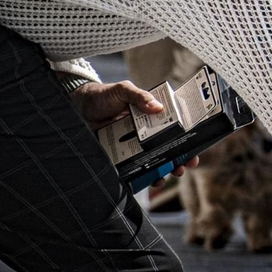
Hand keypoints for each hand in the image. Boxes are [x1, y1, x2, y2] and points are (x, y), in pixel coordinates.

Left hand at [70, 80, 199, 176]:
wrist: (76, 108)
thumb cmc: (102, 96)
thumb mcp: (123, 90)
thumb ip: (139, 96)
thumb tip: (158, 107)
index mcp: (152, 115)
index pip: (176, 126)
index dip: (188, 136)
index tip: (195, 145)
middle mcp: (147, 131)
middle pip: (170, 146)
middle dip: (181, 157)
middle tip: (186, 164)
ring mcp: (135, 145)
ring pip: (156, 160)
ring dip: (166, 169)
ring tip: (170, 174)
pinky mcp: (122, 156)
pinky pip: (136, 168)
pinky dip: (144, 177)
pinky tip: (149, 181)